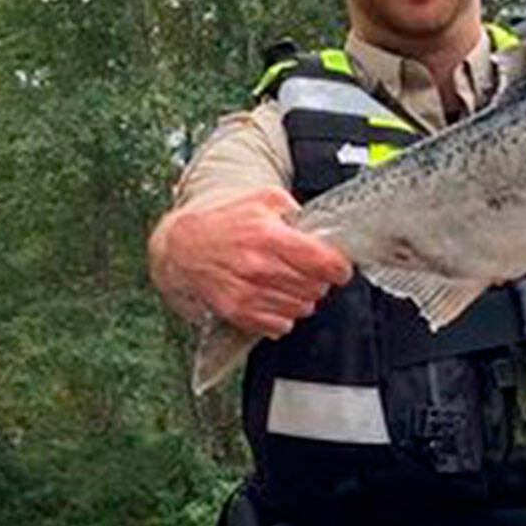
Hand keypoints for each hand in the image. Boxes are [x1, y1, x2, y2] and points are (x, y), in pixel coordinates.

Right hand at [150, 187, 352, 337]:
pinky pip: (280, 325)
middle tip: (313, 273)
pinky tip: (276, 298)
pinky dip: (285, 315)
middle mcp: (260, 267)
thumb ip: (293, 208)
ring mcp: (248, 293)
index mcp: (269, 236)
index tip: (341, 267)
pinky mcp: (238, 312)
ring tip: (292, 283)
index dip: (339, 267)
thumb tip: (317, 224)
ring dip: (303, 298)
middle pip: (315, 288)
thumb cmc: (226, 223)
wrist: (184, 248)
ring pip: (301, 308)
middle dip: (321, 281)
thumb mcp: (262, 199)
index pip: (322, 262)